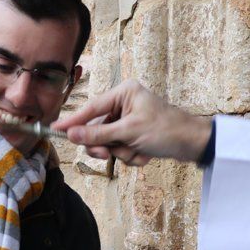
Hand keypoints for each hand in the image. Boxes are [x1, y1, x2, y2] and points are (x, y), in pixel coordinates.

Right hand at [52, 79, 212, 164]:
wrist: (194, 144)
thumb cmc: (166, 130)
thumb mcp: (129, 133)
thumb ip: (98, 134)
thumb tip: (72, 134)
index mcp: (124, 93)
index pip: (91, 108)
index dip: (73, 121)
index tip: (55, 129)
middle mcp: (125, 104)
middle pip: (97, 128)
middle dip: (106, 144)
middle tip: (107, 154)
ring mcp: (130, 120)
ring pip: (109, 143)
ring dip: (123, 152)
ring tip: (138, 152)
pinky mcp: (135, 135)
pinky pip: (121, 149)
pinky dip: (132, 156)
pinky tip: (146, 154)